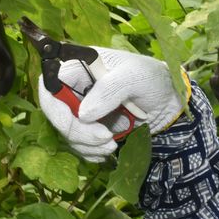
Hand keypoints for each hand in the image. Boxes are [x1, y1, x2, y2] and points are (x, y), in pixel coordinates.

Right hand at [38, 46, 185, 161]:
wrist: (168, 103)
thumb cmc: (153, 80)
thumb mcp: (137, 77)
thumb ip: (110, 89)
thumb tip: (83, 113)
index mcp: (81, 66)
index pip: (50, 84)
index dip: (54, 106)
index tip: (75, 123)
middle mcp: (75, 87)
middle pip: (56, 113)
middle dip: (77, 131)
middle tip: (106, 138)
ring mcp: (80, 108)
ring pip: (66, 132)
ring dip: (86, 144)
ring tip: (112, 144)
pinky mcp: (88, 127)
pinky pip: (77, 144)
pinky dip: (89, 152)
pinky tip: (107, 150)